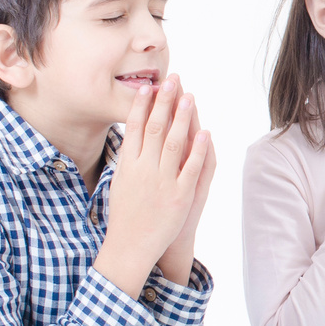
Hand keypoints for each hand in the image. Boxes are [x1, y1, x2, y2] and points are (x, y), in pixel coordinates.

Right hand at [97, 73, 210, 298]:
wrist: (131, 246)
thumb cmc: (125, 214)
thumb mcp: (119, 181)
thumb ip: (126, 157)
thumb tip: (131, 134)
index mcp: (127, 165)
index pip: (134, 127)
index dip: (141, 105)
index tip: (147, 86)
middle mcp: (144, 169)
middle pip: (155, 128)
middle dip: (164, 102)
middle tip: (171, 79)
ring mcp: (163, 182)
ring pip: (174, 143)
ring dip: (183, 118)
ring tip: (189, 96)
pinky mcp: (180, 196)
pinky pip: (191, 168)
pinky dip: (199, 149)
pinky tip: (205, 132)